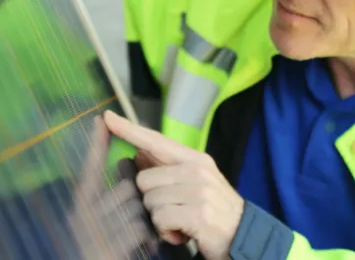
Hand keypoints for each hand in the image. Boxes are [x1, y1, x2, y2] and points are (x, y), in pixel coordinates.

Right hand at [66, 115, 157, 258]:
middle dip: (142, 198)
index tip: (102, 119)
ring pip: (136, 205)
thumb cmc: (110, 249)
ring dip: (148, 219)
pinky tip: (147, 245)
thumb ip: (116, 193)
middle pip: (126, 187)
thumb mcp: (108, 220)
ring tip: (143, 235)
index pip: (91, 168)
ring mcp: (93, 232)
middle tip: (140, 216)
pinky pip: (139, 228)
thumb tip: (128, 159)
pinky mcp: (107, 249)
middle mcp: (82, 216)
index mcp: (83, 206)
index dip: (98, 144)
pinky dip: (150, 236)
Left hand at [104, 110, 244, 259]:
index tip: (108, 118)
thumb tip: (138, 152)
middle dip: (151, 201)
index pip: (156, 140)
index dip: (129, 130)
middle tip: (172, 211)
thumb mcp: (195, 184)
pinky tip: (181, 233)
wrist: (245, 236)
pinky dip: (166, 232)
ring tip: (179, 223)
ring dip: (159, 219)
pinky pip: (160, 219)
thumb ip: (167, 168)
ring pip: (150, 202)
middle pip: (144, 180)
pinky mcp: (198, 213)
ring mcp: (199, 191)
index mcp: (195, 159)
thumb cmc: (215, 211)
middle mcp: (197, 170)